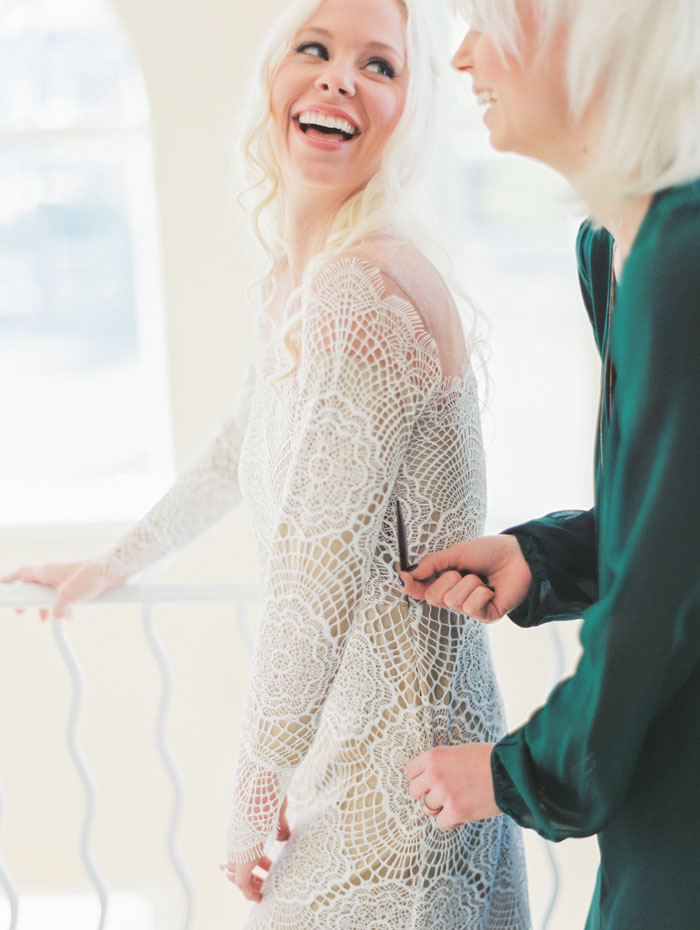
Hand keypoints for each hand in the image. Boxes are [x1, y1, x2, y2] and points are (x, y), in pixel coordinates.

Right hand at [1, 562, 126, 620]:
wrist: (114, 570)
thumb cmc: (90, 576)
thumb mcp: (68, 596)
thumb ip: (55, 609)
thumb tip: (55, 616)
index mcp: (47, 571)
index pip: (21, 573)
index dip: (9, 579)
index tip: (1, 585)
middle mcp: (55, 572)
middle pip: (34, 586)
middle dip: (28, 600)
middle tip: (23, 612)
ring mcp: (66, 577)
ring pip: (49, 592)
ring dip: (46, 605)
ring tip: (45, 618)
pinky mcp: (78, 583)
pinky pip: (65, 595)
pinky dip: (63, 605)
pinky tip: (70, 615)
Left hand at [223, 798, 290, 901]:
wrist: (258, 790)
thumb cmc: (268, 795)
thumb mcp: (276, 812)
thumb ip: (279, 825)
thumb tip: (283, 837)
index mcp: (241, 828)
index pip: (240, 849)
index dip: (252, 858)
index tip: (265, 865)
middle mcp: (235, 841)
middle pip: (235, 865)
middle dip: (250, 874)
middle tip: (264, 879)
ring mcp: (237, 851)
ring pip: (237, 876)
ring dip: (250, 884)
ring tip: (262, 891)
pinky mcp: (242, 862)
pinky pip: (242, 884)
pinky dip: (249, 892)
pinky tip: (259, 897)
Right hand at [400, 534, 531, 621]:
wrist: (518, 556)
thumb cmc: (489, 552)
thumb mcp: (455, 553)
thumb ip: (431, 564)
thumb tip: (406, 575)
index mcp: (447, 581)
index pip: (422, 591)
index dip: (412, 587)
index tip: (404, 578)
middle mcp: (456, 597)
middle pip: (435, 598)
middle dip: (448, 580)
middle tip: (463, 571)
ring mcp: (470, 608)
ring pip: (454, 601)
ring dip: (468, 584)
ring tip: (481, 579)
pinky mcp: (486, 616)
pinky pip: (471, 609)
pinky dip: (480, 594)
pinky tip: (490, 590)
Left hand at [406, 743, 500, 829]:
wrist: (509, 771)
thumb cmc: (487, 759)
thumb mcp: (458, 752)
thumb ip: (440, 764)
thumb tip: (428, 781)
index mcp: (433, 756)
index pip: (410, 771)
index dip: (420, 779)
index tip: (429, 782)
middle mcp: (434, 774)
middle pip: (414, 792)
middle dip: (427, 794)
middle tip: (443, 795)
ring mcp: (444, 793)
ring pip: (427, 809)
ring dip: (440, 808)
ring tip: (457, 801)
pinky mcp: (456, 811)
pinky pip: (441, 823)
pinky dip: (451, 821)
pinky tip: (463, 812)